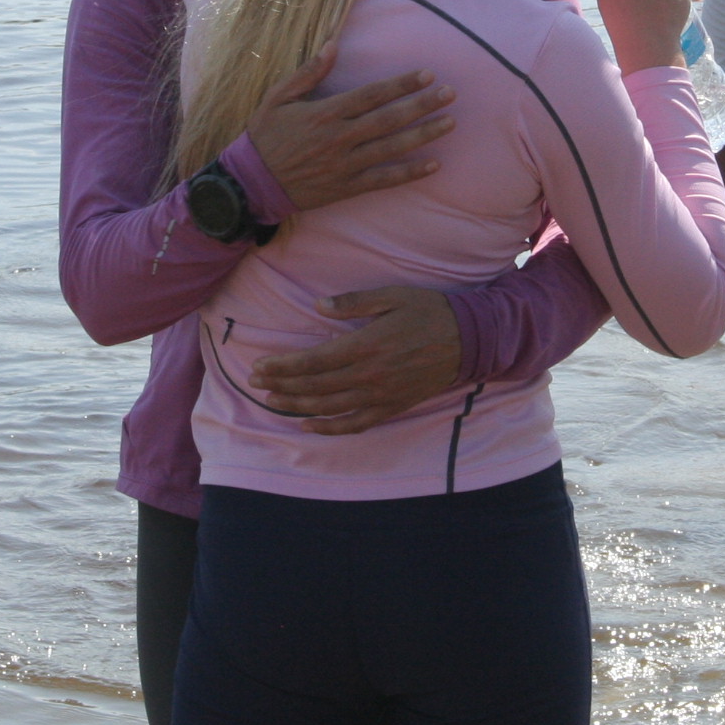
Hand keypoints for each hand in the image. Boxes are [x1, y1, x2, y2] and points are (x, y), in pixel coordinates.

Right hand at [245, 43, 455, 213]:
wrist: (251, 182)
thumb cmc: (265, 135)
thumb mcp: (277, 97)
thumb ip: (307, 72)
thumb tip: (333, 45)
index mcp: (325, 113)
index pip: (371, 95)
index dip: (401, 84)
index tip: (427, 75)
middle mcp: (339, 138)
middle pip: (388, 119)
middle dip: (422, 105)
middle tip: (450, 94)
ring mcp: (344, 165)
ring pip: (391, 148)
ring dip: (423, 135)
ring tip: (450, 123)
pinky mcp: (346, 187)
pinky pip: (383, 180)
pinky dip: (408, 173)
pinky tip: (433, 164)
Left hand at [251, 287, 461, 432]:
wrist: (468, 341)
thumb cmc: (430, 313)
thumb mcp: (393, 296)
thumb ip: (355, 303)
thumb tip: (319, 306)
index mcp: (367, 345)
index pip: (313, 361)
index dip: (284, 366)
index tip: (261, 365)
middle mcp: (369, 375)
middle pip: (315, 385)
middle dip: (281, 384)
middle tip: (256, 382)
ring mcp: (380, 396)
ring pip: (328, 407)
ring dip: (296, 405)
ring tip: (272, 401)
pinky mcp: (390, 408)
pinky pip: (354, 425)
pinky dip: (328, 428)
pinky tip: (307, 425)